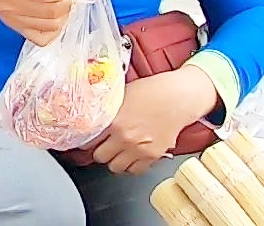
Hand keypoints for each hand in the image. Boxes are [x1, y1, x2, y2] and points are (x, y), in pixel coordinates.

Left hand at [86, 68, 220, 173]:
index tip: (87, 139)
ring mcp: (139, 149)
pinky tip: (130, 156)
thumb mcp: (120, 96)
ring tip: (116, 151)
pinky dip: (130, 166)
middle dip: (99, 151)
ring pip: (115, 167)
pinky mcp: (153, 156)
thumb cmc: (151, 91)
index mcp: (113, 121)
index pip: (88, 140)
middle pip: (99, 157)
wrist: (177, 98)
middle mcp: (124, 138)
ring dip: (114, 160)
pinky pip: (135, 170)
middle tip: (102, 145)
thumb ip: (106, 110)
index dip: (85, 140)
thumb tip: (91, 118)